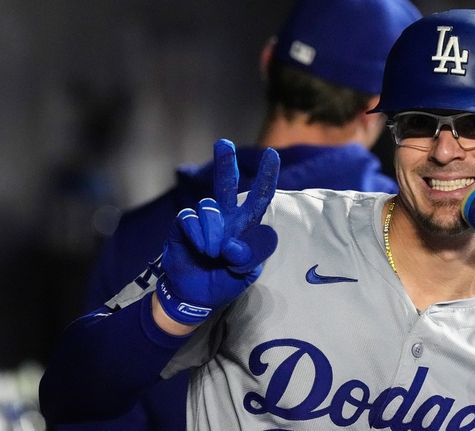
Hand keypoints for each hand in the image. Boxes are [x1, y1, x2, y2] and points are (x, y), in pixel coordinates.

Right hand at [156, 139, 279, 325]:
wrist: (194, 294)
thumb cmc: (225, 281)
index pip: (259, 198)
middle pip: (226, 184)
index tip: (271, 154)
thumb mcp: (247, 274)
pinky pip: (190, 217)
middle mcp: (226, 217)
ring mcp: (204, 220)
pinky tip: (198, 247)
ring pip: (210, 207)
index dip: (266, 176)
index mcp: (246, 226)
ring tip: (212, 252)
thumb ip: (250, 257)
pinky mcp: (183, 225)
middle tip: (223, 143)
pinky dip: (196, 233)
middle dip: (225, 163)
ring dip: (212, 231)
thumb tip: (234, 244)